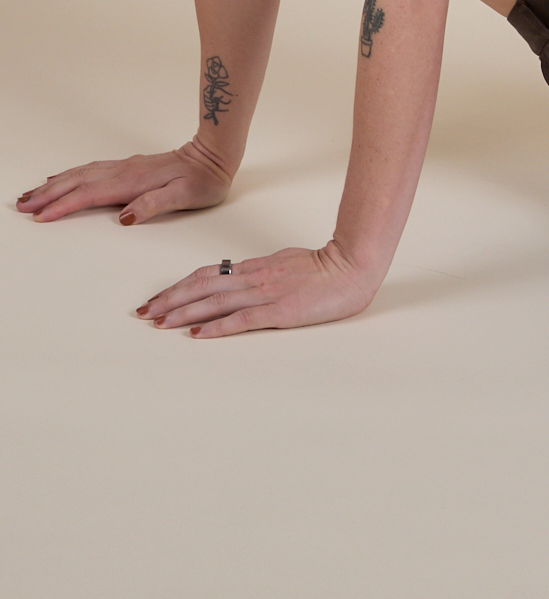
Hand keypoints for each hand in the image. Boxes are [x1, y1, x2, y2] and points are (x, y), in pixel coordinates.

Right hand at [17, 139, 233, 225]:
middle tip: (21, 205)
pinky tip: (60, 178)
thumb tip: (125, 217)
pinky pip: (89, 169)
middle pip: (77, 182)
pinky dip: (69, 175)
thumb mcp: (185, 196)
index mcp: (133, 182)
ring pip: (80, 174)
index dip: (63, 206)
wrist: (214, 156)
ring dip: (53, 184)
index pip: (90, 195)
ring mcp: (124, 167)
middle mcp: (124, 172)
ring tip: (30, 194)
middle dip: (47, 195)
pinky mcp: (127, 166)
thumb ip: (154, 204)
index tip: (41, 216)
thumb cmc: (203, 180)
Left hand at [139, 240, 379, 336]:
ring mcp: (266, 294)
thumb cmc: (326, 267)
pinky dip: (217, 327)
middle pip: (202, 286)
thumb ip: (262, 272)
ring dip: (184, 313)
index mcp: (255, 267)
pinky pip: (242, 319)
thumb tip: (240, 277)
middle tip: (144, 313)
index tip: (156, 299)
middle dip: (170, 300)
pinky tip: (198, 335)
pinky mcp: (280, 311)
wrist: (353, 266)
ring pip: (215, 301)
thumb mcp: (286, 263)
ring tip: (159, 323)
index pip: (206, 275)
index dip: (177, 287)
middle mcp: (253, 278)